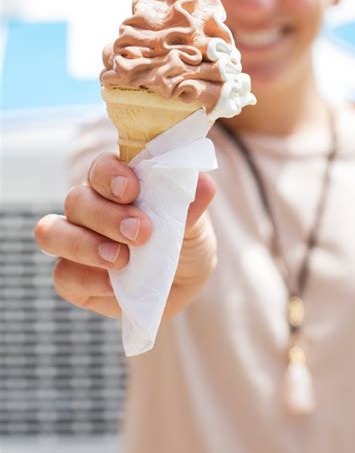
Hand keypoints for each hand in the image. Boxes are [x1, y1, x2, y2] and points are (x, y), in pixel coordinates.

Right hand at [35, 153, 216, 318]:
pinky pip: (62, 274)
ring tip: (120, 259)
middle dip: (107, 216)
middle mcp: (91, 208)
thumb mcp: (195, 224)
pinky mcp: (73, 277)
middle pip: (77, 199)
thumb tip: (203, 183)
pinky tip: (114, 284)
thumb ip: (192, 204)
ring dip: (84, 244)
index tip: (132, 190)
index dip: (110, 175)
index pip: (101, 168)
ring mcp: (77, 241)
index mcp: (119, 184)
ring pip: (52, 232)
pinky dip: (86, 278)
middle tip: (142, 233)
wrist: (184, 283)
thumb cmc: (184, 240)